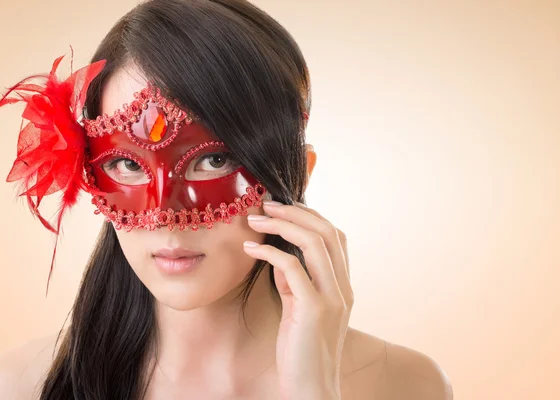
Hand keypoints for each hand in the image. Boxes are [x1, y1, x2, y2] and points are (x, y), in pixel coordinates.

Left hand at [243, 200, 353, 399]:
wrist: (311, 389)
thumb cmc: (301, 351)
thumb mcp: (299, 309)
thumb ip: (295, 282)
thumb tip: (279, 256)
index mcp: (343, 286)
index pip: (335, 236)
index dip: (310, 215)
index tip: (282, 208)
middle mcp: (343, 288)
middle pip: (327, 232)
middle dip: (296, 212)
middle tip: (266, 204)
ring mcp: (333, 298)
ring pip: (315, 243)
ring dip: (283, 224)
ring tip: (255, 219)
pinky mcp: (314, 310)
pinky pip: (292, 268)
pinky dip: (269, 252)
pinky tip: (250, 248)